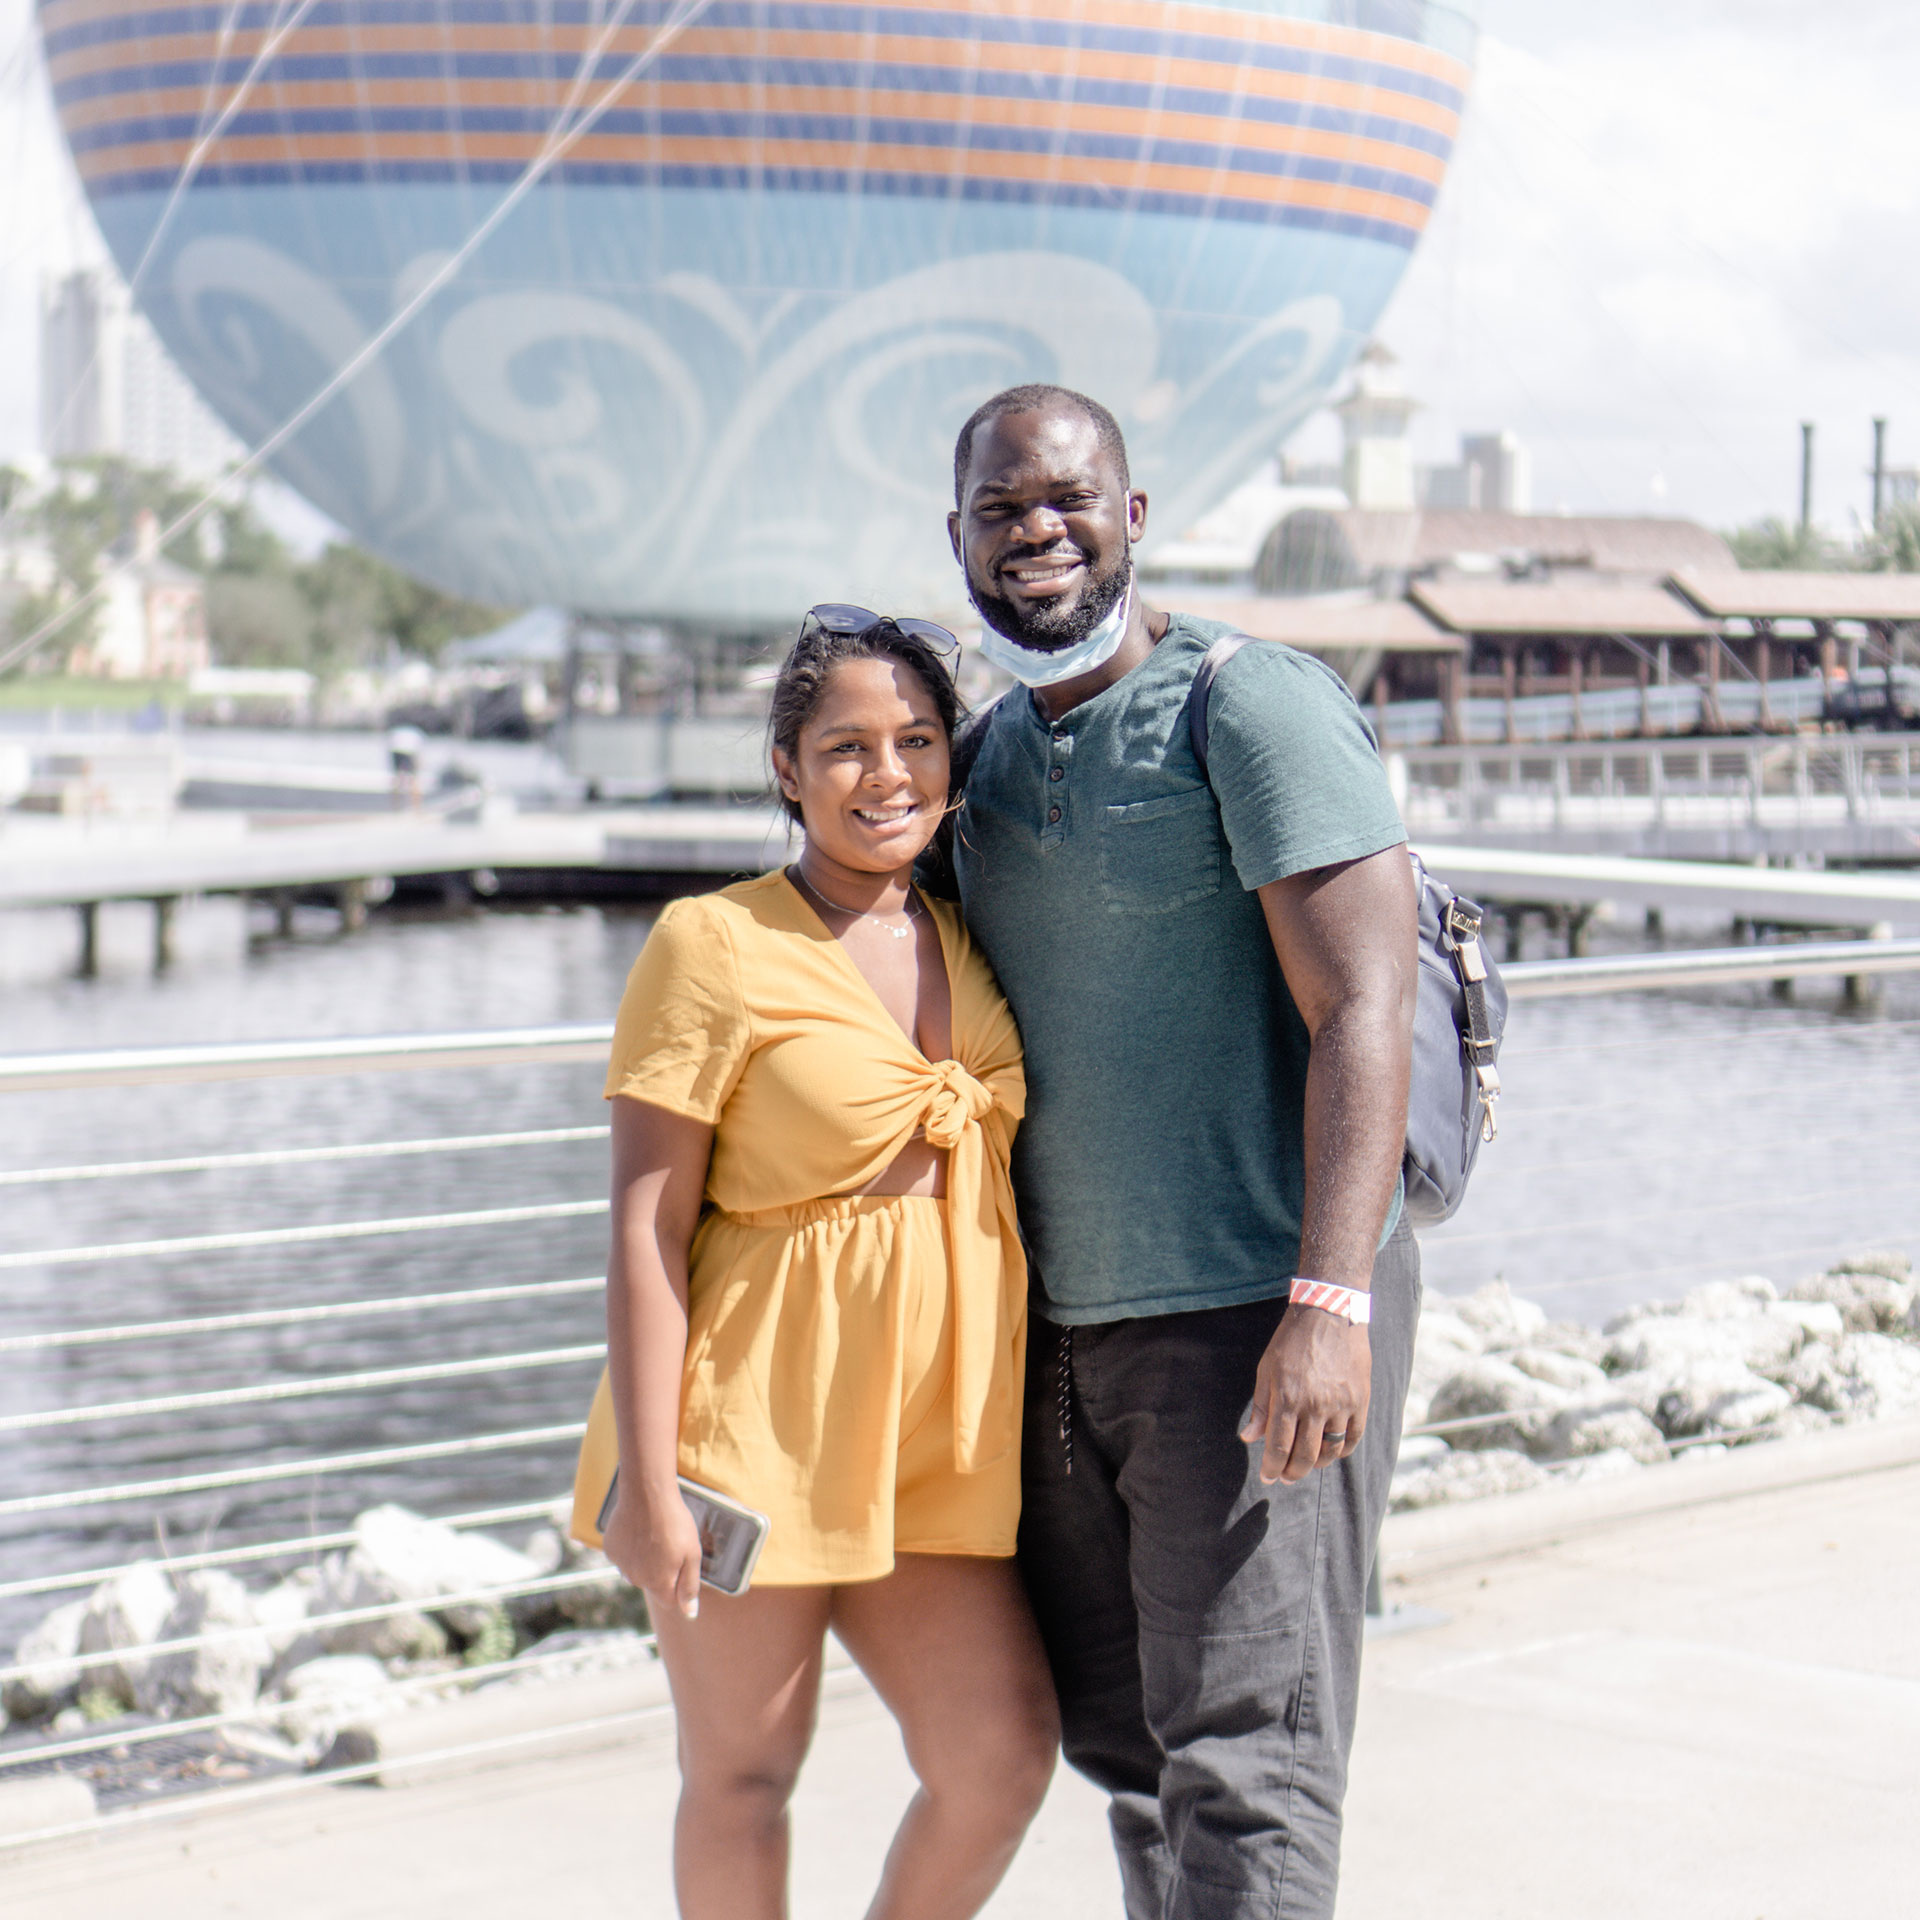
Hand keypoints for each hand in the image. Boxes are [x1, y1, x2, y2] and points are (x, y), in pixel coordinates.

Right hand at [599, 1478, 703, 1619]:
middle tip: (669, 1543)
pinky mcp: (610, 1549)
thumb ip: (690, 1587)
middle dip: (662, 1570)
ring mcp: (620, 1565)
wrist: (646, 1493)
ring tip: (653, 1534)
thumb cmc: (674, 1522)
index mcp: (658, 1584)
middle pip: (653, 1584)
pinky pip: (623, 1554)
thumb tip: (690, 1614)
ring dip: (645, 1559)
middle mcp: (636, 1580)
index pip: (670, 1601)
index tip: (682, 1563)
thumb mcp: (692, 1554)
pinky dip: (630, 1546)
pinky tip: (638, 1528)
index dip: (679, 1585)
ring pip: (636, 1570)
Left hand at [1239, 1307, 1371, 1484]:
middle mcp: (1315, 1406)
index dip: (1272, 1467)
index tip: (1269, 1477)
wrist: (1329, 1313)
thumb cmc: (1292, 1340)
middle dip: (1293, 1472)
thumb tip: (1249, 1438)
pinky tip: (1332, 1452)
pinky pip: (1353, 1438)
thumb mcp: (1267, 1368)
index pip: (1279, 1446)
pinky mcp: (1360, 1400)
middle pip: (1305, 1455)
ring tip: (1307, 1465)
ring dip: (1317, 1465)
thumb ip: (1261, 1406)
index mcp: (1288, 1398)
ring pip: (1330, 1451)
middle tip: (1286, 1477)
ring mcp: (1341, 1405)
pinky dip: (1342, 1451)